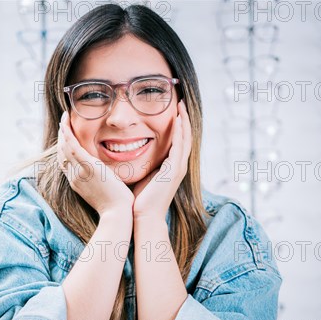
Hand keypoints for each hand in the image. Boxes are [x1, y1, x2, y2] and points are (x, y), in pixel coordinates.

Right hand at [57, 111, 134, 216]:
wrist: (118, 214)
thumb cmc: (118, 205)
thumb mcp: (107, 191)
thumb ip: (104, 180)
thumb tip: (111, 174)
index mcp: (77, 183)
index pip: (65, 162)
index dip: (64, 148)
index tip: (66, 137)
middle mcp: (74, 177)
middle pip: (61, 153)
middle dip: (61, 137)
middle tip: (64, 122)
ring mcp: (78, 172)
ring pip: (64, 147)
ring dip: (63, 131)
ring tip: (65, 118)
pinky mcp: (87, 167)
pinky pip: (72, 145)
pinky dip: (67, 132)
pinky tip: (66, 121)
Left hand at [132, 100, 191, 220]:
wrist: (144, 217)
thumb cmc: (141, 200)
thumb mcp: (145, 177)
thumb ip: (146, 165)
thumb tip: (133, 155)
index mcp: (173, 168)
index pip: (179, 142)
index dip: (179, 126)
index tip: (175, 110)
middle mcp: (179, 166)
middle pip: (186, 137)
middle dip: (184, 119)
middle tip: (181, 102)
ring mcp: (178, 168)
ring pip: (185, 139)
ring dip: (184, 121)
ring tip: (181, 106)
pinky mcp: (174, 170)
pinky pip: (179, 146)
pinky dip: (179, 132)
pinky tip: (177, 120)